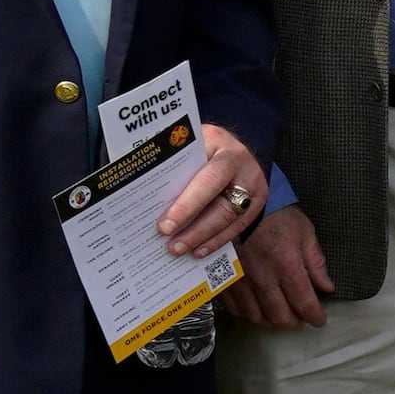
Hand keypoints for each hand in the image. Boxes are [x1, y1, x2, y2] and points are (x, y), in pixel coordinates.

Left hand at [156, 121, 269, 263]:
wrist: (223, 142)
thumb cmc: (193, 146)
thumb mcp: (182, 146)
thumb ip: (167, 165)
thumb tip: (137, 192)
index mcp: (220, 143)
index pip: (208, 180)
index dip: (187, 206)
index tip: (165, 226)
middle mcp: (242, 162)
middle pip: (222, 204)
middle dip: (195, 228)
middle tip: (172, 245)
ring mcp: (254, 182)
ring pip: (231, 218)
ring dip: (205, 238)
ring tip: (181, 250)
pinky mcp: (257, 199)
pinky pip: (239, 225)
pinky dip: (218, 240)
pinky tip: (200, 250)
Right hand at [228, 202, 332, 328]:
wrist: (239, 203)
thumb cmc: (277, 215)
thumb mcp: (305, 233)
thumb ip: (316, 263)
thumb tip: (327, 287)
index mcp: (286, 265)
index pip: (303, 302)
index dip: (314, 316)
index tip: (319, 321)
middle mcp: (262, 277)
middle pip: (279, 315)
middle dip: (293, 323)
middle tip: (300, 319)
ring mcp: (240, 280)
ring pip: (255, 316)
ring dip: (270, 321)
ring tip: (280, 317)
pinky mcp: (222, 279)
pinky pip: (234, 308)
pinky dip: (248, 314)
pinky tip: (256, 310)